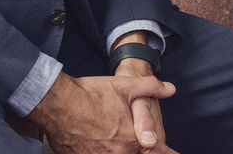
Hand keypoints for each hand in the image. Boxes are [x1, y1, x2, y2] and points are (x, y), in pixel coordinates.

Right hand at [27, 70, 177, 153]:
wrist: (58, 103)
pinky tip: (98, 141)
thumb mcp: (124, 86)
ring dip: (120, 149)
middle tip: (125, 132)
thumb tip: (170, 89)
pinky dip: (103, 150)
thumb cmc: (91, 94)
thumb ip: (150, 88)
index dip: (169, 153)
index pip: (159, 152)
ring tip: (110, 136)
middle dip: (140, 148)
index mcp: (133, 139)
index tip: (174, 153)